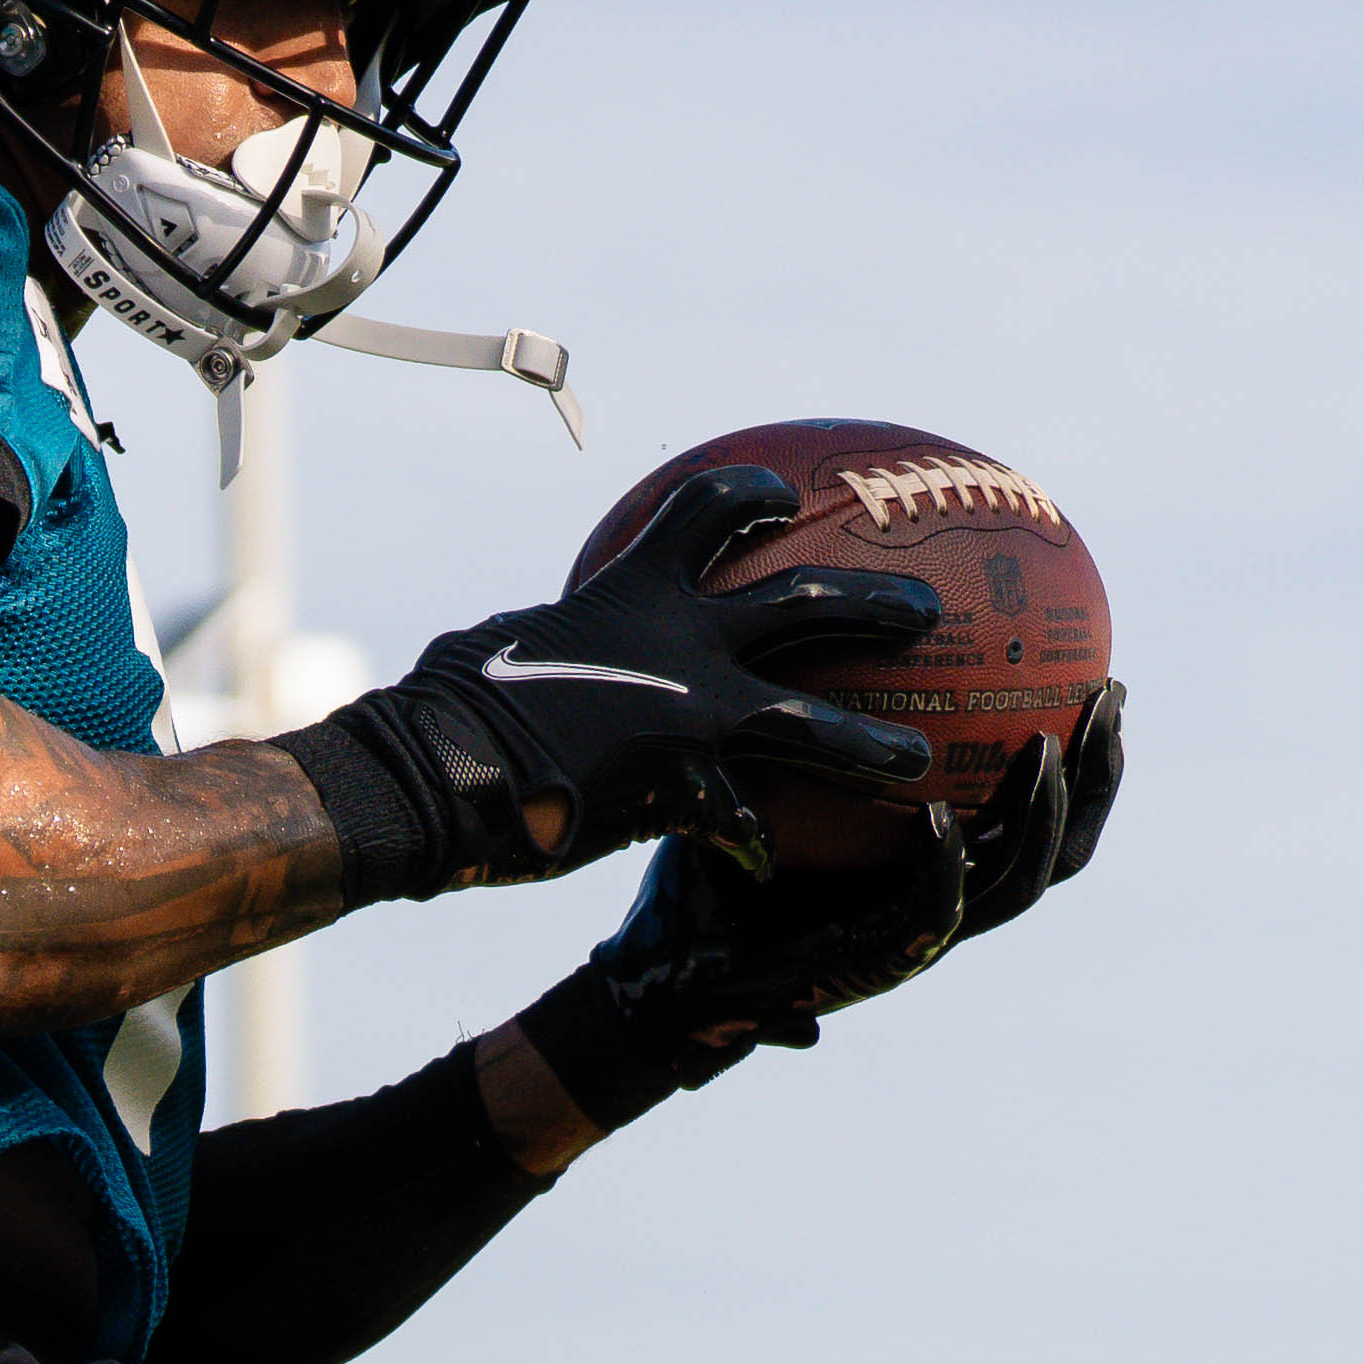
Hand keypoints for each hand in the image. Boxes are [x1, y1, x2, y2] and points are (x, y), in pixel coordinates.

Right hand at [303, 464, 932, 891]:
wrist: (434, 769)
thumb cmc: (448, 705)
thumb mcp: (510, 643)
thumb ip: (564, 638)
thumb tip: (556, 635)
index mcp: (632, 590)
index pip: (707, 514)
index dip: (753, 498)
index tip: (790, 498)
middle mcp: (678, 642)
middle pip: (802, 604)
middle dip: (873, 602)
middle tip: (928, 610)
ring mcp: (687, 716)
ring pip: (808, 722)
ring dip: (868, 741)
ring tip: (916, 759)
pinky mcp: (679, 790)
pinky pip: (737, 823)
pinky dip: (751, 843)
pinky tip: (763, 865)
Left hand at [512, 687, 1130, 1127]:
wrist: (666, 974)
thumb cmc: (712, 869)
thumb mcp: (764, 770)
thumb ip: (790, 705)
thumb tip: (785, 591)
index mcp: (938, 857)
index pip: (1040, 806)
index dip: (1087, 753)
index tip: (1106, 675)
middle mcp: (943, 895)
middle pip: (1062, 843)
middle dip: (1097, 775)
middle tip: (1111, 696)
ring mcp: (914, 936)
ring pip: (1017, 883)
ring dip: (1039, 817)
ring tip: (1047, 748)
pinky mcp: (870, 967)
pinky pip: (925, 918)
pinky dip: (940, 872)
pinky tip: (938, 820)